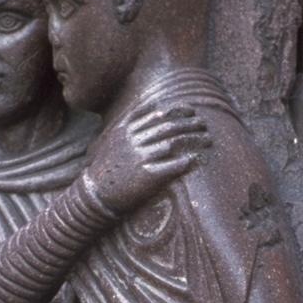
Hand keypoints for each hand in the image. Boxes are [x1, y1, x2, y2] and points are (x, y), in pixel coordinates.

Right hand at [84, 101, 210, 219]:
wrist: (95, 193)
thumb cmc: (108, 167)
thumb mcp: (114, 138)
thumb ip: (131, 124)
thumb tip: (152, 110)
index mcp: (127, 129)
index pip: (157, 113)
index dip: (178, 110)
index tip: (192, 110)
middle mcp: (134, 140)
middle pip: (168, 126)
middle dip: (190, 123)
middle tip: (204, 125)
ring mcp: (140, 157)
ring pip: (172, 143)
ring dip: (193, 139)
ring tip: (207, 139)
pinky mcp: (146, 176)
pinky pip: (170, 166)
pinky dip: (184, 161)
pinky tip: (195, 159)